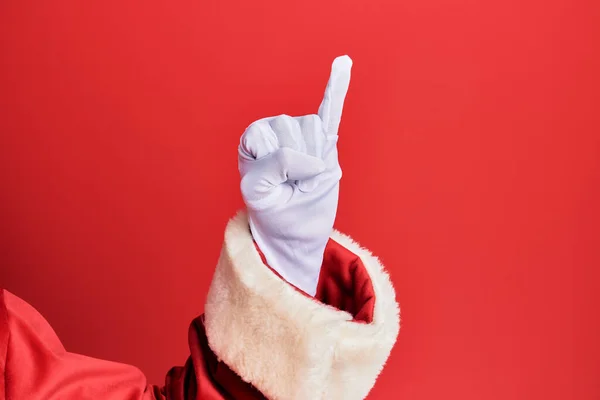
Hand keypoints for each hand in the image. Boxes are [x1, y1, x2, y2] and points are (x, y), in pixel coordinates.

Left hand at [238, 55, 351, 295]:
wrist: (296, 232)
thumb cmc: (272, 212)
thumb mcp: (259, 192)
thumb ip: (276, 164)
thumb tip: (315, 158)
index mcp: (253, 139)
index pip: (265, 133)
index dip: (272, 163)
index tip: (270, 184)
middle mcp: (276, 130)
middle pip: (292, 126)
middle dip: (296, 161)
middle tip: (292, 184)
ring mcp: (302, 135)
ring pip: (315, 129)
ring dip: (315, 158)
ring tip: (307, 177)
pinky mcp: (324, 144)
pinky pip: (331, 112)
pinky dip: (338, 89)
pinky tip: (344, 64)